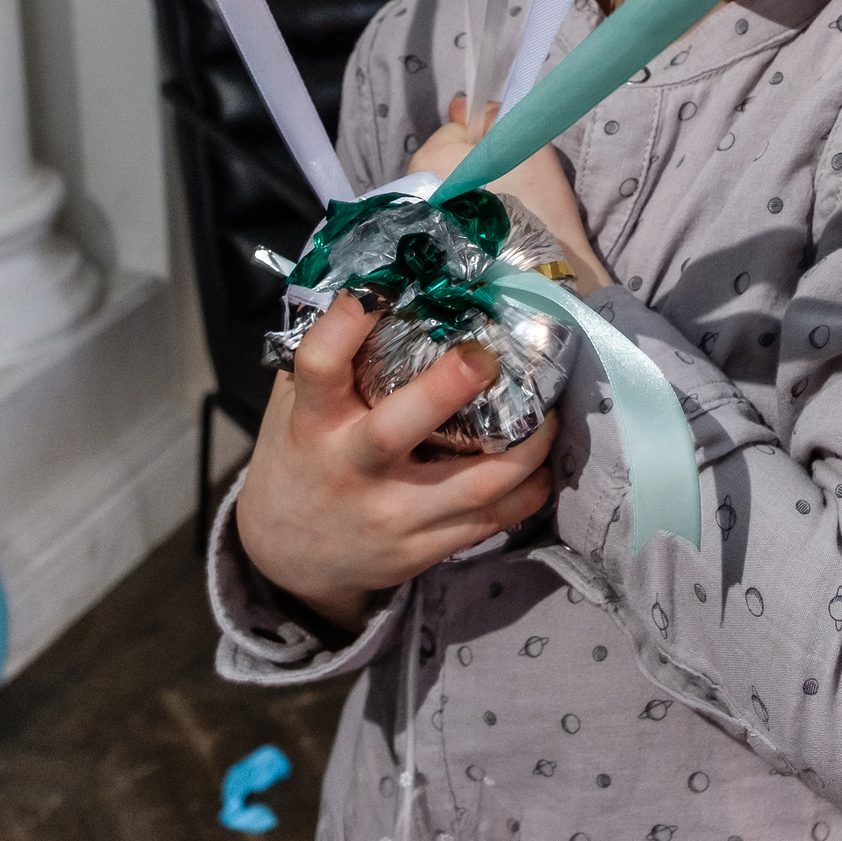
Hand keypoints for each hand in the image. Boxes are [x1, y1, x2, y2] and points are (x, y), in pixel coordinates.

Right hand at [236, 291, 558, 631]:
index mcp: (313, 423)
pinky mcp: (423, 549)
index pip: (320, 367)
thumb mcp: (292, 410)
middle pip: (398, 429)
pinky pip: (491, 520)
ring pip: (473, 483)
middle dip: (447, 388)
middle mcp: (351, 467)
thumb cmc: (299, 461)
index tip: (375, 288)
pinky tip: (545, 464)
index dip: (344, 324)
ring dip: (526, 446)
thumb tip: (376, 281)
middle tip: (488, 356)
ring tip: (553, 411)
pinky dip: (528, 490)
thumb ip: (330, 360)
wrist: (288, 558)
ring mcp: (392, 514)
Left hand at [411, 97, 614, 293]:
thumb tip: (458, 106)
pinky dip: (463, 217)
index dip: (483, 140)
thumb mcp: (521, 140)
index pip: (454, 131)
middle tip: (505, 184)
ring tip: (499, 210)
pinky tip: (487, 230)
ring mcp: (418, 220)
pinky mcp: (430, 245)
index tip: (505, 157)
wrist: (541, 266)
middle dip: (470, 166)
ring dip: (467, 191)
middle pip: (446, 160)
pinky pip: (445, 214)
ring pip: (446, 186)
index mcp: (430, 158)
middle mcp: (414, 188)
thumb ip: (488, 114)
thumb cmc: (534, 200)